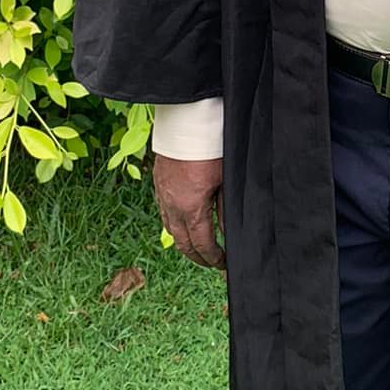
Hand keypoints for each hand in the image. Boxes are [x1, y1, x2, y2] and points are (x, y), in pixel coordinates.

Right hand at [153, 152, 225, 269]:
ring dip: (185, 243)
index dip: (213, 258)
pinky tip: (184, 224)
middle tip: (213, 262)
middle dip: (198, 257)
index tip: (223, 264)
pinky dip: (174, 226)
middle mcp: (173, 207)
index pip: (202, 244)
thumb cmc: (209, 150)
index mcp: (191, 209)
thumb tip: (230, 233)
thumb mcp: (225, 181)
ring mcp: (163, 197)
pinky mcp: (158, 185)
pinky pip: (164, 215)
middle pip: (183, 244)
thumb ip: (226, 210)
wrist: (185, 124)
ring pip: (171, 231)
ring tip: (199, 248)